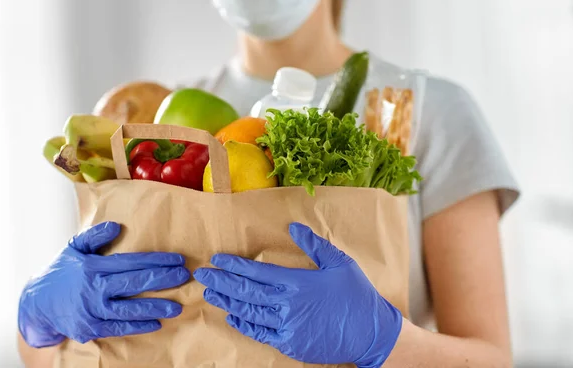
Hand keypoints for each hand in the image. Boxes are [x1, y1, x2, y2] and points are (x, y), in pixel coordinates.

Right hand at [18, 222, 189, 347]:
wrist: (36, 304)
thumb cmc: (61, 272)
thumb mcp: (74, 248)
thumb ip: (95, 236)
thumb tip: (117, 226)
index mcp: (93, 267)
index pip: (130, 262)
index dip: (156, 261)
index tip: (177, 259)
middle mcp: (93, 289)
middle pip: (134, 284)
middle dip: (162, 280)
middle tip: (184, 277)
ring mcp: (92, 310)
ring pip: (129, 309)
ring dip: (155, 307)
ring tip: (177, 306)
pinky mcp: (90, 328)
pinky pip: (118, 327)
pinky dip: (138, 326)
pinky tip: (156, 323)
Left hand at [194, 223, 401, 366]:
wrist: (371, 332)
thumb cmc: (357, 295)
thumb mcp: (339, 262)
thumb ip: (313, 244)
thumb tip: (292, 227)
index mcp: (298, 283)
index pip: (257, 272)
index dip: (234, 265)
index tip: (217, 259)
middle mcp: (288, 305)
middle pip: (246, 292)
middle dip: (221, 282)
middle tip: (201, 276)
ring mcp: (287, 327)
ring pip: (249, 313)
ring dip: (227, 302)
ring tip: (210, 293)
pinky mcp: (291, 344)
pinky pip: (261, 334)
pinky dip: (244, 325)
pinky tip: (232, 317)